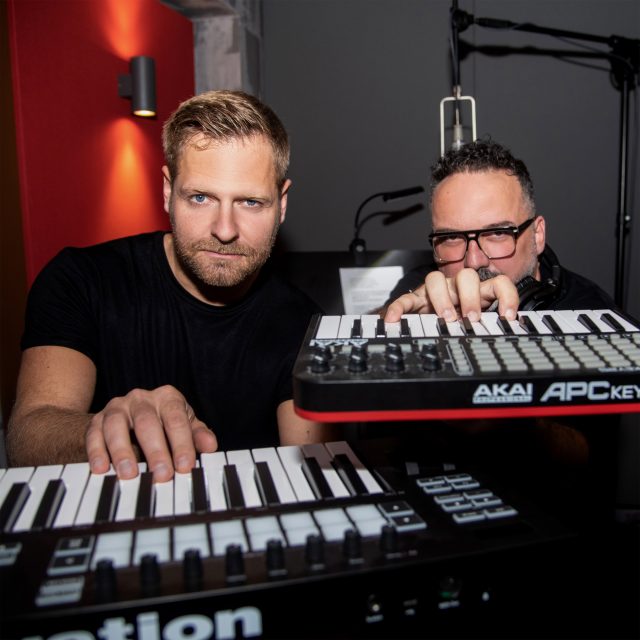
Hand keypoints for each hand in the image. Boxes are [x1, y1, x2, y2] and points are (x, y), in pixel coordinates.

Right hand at [86, 385, 217, 480]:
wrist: (129, 417)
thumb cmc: (163, 423)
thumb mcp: (185, 426)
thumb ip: (197, 435)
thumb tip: (210, 445)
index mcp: (167, 398)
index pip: (176, 419)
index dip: (182, 443)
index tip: (185, 466)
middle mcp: (142, 398)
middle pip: (147, 422)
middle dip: (156, 451)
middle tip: (162, 475)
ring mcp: (117, 407)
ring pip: (116, 425)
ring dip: (122, 451)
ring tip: (129, 474)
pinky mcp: (97, 420)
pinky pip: (94, 433)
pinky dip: (97, 451)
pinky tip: (101, 468)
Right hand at [384, 268, 518, 322]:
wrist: (431, 323)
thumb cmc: (458, 321)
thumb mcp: (479, 322)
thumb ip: (494, 323)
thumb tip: (513, 331)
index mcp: (478, 292)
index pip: (498, 282)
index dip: (507, 296)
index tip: (508, 316)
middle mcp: (457, 287)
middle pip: (467, 276)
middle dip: (471, 297)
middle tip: (471, 318)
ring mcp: (435, 292)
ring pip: (436, 279)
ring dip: (442, 299)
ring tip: (446, 318)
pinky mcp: (415, 300)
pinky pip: (405, 299)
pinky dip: (400, 308)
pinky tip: (395, 319)